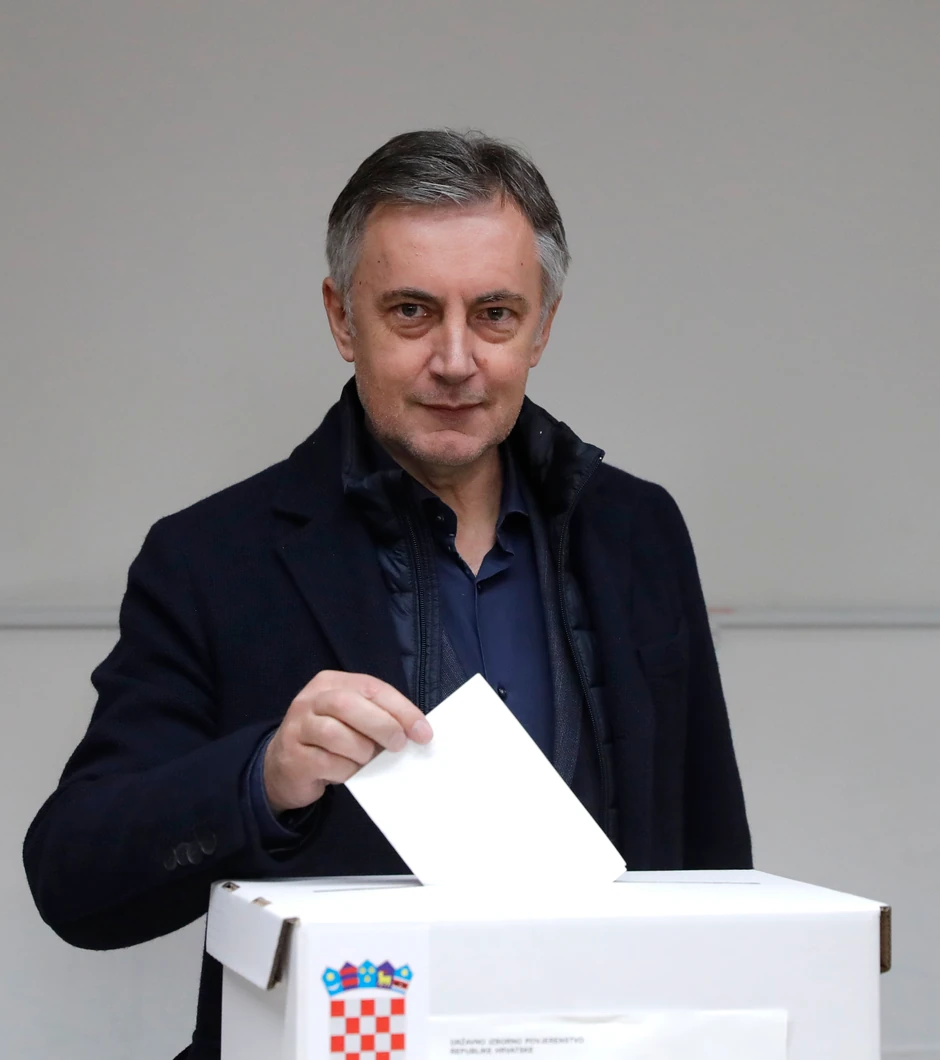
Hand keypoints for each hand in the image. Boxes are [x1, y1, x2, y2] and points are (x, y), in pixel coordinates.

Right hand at [263, 670, 431, 813]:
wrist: (284, 767)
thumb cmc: (329, 741)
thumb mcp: (353, 721)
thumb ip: (379, 718)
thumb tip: (417, 732)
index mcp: (330, 683)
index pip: (371, 687)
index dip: (401, 709)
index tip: (423, 732)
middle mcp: (310, 700)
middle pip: (349, 705)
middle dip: (382, 725)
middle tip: (399, 745)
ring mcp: (297, 727)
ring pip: (336, 734)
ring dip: (361, 751)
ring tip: (367, 760)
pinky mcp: (293, 757)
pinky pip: (327, 763)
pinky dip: (346, 770)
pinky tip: (349, 772)